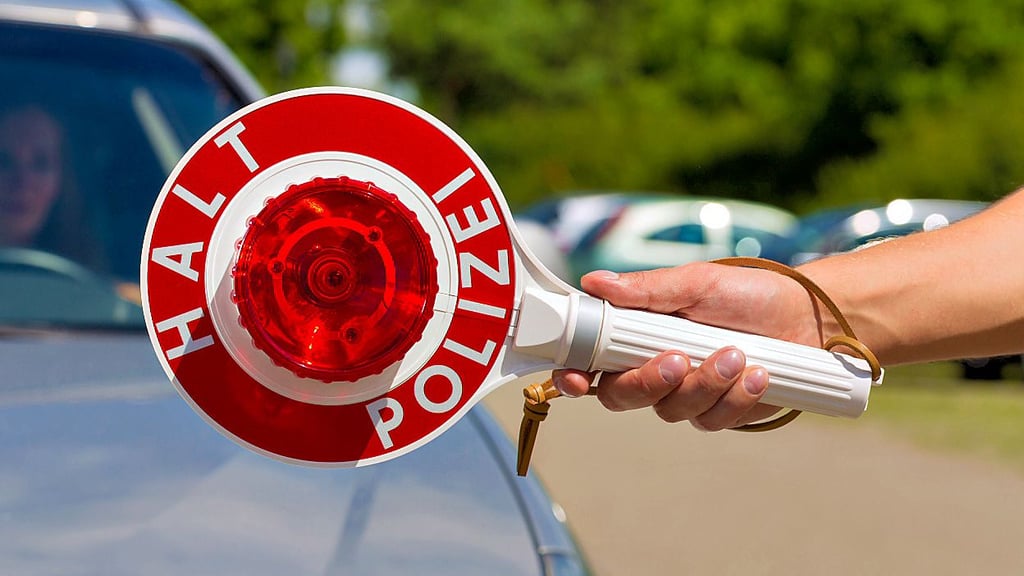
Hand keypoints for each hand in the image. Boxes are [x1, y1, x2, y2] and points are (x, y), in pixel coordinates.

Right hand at [552, 262, 821, 429]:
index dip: (574, 376)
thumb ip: (646, 289)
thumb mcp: (696, 282)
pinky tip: (757, 374)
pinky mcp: (718, 412)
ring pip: (671, 410)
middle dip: (649, 382)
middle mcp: (652, 367)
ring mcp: (685, 393)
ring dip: (705, 383)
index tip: (577, 378)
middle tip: (678, 359)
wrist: (807, 317)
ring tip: (737, 353)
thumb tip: (595, 282)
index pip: (590, 362)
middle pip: (621, 397)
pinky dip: (735, 398)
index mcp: (636, 334)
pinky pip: (711, 420)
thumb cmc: (748, 293)